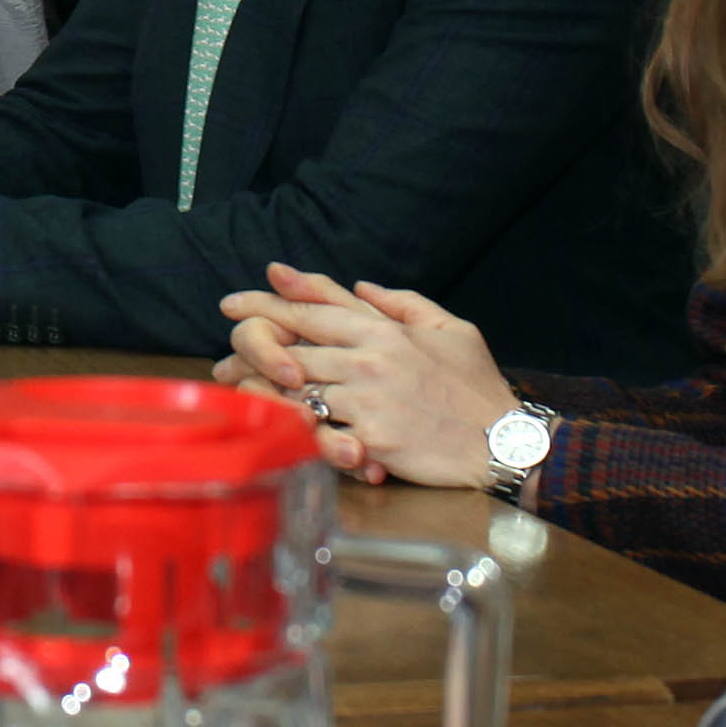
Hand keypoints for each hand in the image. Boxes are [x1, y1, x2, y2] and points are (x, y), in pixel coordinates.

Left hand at [214, 263, 508, 488]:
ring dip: (263, 393)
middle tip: (222, 359)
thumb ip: (402, 303)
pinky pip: (317, 432)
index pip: (314, 309)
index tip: (233, 302)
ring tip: (237, 396)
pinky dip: (294, 431)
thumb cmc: (478, 387)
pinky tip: (272, 431)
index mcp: (385, 330)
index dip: (268, 303)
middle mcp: (370, 358)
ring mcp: (368, 398)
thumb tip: (361, 285)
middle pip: (293, 347)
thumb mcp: (451, 329)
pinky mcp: (369, 437)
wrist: (502, 441)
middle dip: (251, 352)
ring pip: (295, 390)